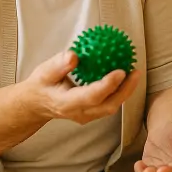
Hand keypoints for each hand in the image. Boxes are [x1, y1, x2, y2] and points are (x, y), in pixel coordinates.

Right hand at [21, 50, 139, 124]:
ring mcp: (87, 116)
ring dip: (125, 91)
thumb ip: (58, 65)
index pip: (91, 96)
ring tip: (135, 73)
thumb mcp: (44, 72)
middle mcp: (79, 113)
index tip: (121, 71)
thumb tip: (74, 55)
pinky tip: (126, 77)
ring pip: (111, 107)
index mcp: (67, 103)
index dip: (108, 85)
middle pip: (108, 105)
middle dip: (125, 90)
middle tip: (135, 71)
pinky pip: (109, 103)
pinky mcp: (92, 113)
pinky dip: (120, 92)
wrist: (36, 105)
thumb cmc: (41, 85)